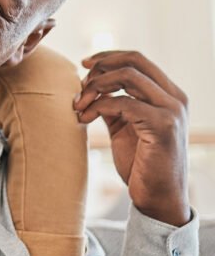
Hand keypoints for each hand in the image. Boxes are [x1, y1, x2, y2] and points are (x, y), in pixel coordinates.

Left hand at [75, 50, 189, 226]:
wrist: (156, 199)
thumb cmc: (139, 163)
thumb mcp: (123, 124)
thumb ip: (112, 101)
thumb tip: (89, 80)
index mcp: (168, 94)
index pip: (137, 59)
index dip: (107, 56)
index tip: (84, 64)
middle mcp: (175, 98)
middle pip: (133, 61)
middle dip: (100, 66)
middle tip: (80, 82)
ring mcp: (172, 111)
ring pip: (127, 76)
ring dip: (95, 85)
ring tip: (79, 103)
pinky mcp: (163, 126)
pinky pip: (122, 102)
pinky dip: (97, 105)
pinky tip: (84, 118)